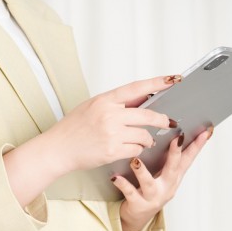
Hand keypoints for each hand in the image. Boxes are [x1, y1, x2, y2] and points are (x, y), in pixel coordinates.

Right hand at [45, 75, 182, 175]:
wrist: (58, 149)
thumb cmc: (72, 129)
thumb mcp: (91, 107)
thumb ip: (114, 103)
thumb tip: (139, 101)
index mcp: (105, 100)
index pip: (137, 88)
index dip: (158, 83)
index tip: (173, 79)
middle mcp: (110, 115)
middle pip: (147, 115)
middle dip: (161, 120)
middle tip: (168, 122)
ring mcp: (111, 134)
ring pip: (144, 135)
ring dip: (148, 139)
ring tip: (145, 141)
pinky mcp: (112, 151)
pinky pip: (135, 150)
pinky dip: (137, 150)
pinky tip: (133, 150)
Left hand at [113, 128, 212, 230]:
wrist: (137, 217)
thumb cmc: (150, 191)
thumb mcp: (165, 176)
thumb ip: (170, 159)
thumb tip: (177, 134)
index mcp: (174, 177)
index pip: (188, 159)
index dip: (197, 146)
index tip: (205, 132)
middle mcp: (166, 187)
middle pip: (173, 169)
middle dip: (176, 154)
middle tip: (177, 138)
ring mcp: (153, 197)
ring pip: (148, 183)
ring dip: (142, 171)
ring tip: (135, 160)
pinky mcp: (138, 204)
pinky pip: (130, 193)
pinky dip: (123, 184)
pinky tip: (116, 177)